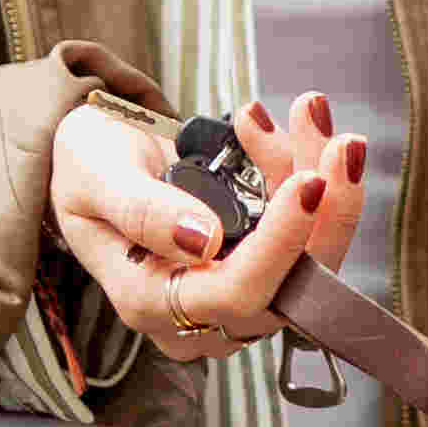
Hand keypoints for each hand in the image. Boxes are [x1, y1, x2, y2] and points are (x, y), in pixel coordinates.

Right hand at [45, 87, 366, 365]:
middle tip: (340, 141)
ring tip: (311, 113)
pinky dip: (315, 173)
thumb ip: (141, 210)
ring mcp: (237, 292)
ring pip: (313, 258)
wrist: (100, 152)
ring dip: (328, 182)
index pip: (233, 294)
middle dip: (325, 209)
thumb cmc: (87, 165)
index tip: (308, 183)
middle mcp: (199, 313)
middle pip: (290, 286)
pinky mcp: (263, 265)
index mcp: (148, 300)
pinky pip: (310, 232)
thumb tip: (202, 241)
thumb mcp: (94, 175)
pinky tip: (300, 124)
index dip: (279, 246)